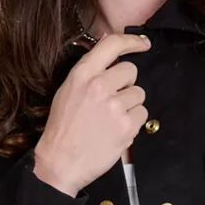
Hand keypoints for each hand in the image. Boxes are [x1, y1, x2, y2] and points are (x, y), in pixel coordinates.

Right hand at [33, 32, 151, 195]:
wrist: (61, 162)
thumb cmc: (63, 129)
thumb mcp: (68, 91)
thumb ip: (90, 72)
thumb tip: (110, 51)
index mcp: (82, 75)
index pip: (112, 45)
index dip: (132, 42)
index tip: (143, 44)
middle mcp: (99, 86)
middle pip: (131, 72)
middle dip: (126, 85)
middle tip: (113, 101)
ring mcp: (114, 107)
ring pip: (139, 94)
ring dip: (130, 106)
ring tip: (112, 119)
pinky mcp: (126, 126)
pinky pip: (142, 114)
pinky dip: (134, 123)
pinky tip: (118, 130)